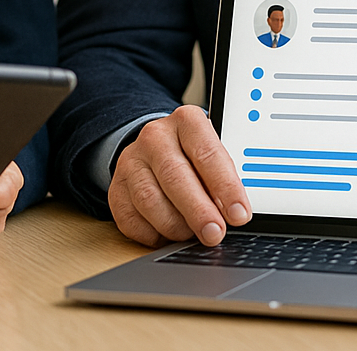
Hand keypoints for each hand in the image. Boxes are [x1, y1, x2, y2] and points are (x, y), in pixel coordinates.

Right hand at [109, 105, 250, 247]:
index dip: (225, 187)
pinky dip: (154, 235)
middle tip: (215, 233)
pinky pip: (131, 221)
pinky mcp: (116, 189)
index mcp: (186, 121)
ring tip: (193, 234)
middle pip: (176, 177)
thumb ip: (225, 177)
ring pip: (150, 201)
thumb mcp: (214, 153)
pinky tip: (169, 234)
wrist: (156, 148)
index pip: (208, 153)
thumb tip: (237, 213)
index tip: (239, 214)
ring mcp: (131, 162)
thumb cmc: (194, 155)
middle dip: (199, 211)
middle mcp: (155, 137)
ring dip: (176, 226)